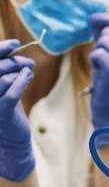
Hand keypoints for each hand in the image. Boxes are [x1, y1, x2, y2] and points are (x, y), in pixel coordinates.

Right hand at [0, 39, 34, 181]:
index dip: (0, 50)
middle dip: (13, 61)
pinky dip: (21, 82)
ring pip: (1, 79)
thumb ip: (7, 72)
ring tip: (29, 71)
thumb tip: (17, 52)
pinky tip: (28, 77)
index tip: (15, 44)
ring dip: (19, 71)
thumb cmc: (6, 113)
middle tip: (28, 63)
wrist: (11, 142)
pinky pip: (10, 95)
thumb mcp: (5, 89)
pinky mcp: (0, 114)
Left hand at [89, 14, 108, 146]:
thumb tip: (94, 18)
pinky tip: (100, 71)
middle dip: (99, 43)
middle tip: (102, 59)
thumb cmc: (108, 79)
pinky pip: (98, 53)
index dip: (106, 18)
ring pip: (103, 42)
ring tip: (101, 66)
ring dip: (96, 53)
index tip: (92, 18)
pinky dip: (94, 61)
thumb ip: (105, 37)